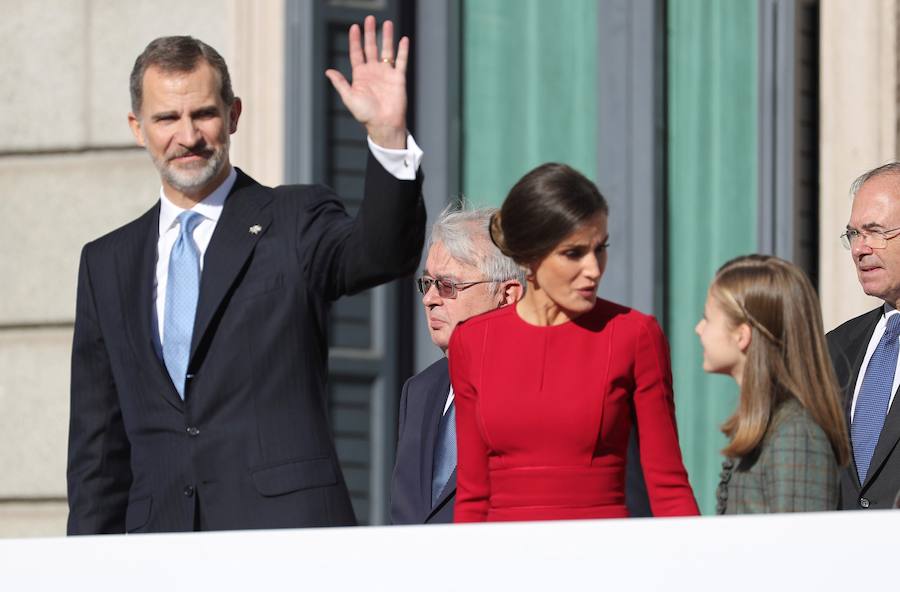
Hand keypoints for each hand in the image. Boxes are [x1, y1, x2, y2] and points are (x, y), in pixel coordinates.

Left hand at [325, 15, 409, 148]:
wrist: (384, 124)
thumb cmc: (365, 115)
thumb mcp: (349, 98)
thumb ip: (340, 83)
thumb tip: (328, 71)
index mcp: (360, 75)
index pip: (357, 53)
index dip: (355, 40)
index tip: (354, 27)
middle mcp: (373, 72)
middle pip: (371, 48)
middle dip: (370, 33)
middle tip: (369, 19)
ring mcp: (386, 74)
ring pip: (386, 51)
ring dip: (386, 37)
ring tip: (387, 23)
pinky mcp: (398, 78)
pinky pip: (401, 61)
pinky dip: (402, 50)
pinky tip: (403, 39)